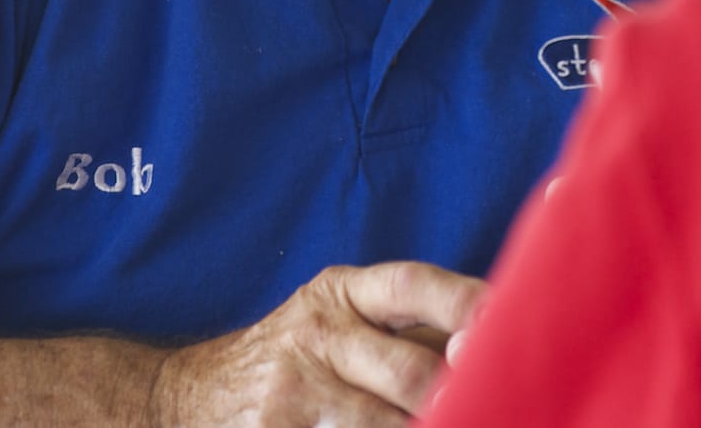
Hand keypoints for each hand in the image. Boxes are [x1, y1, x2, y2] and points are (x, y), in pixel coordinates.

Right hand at [148, 261, 485, 426]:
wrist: (196, 394)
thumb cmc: (300, 355)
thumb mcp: (343, 321)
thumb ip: (411, 329)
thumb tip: (501, 333)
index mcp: (343, 292)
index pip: (412, 285)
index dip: (462, 302)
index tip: (505, 320)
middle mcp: (317, 330)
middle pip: (407, 371)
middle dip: (453, 394)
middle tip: (494, 401)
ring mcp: (293, 387)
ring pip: (380, 423)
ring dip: (421, 427)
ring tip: (453, 420)